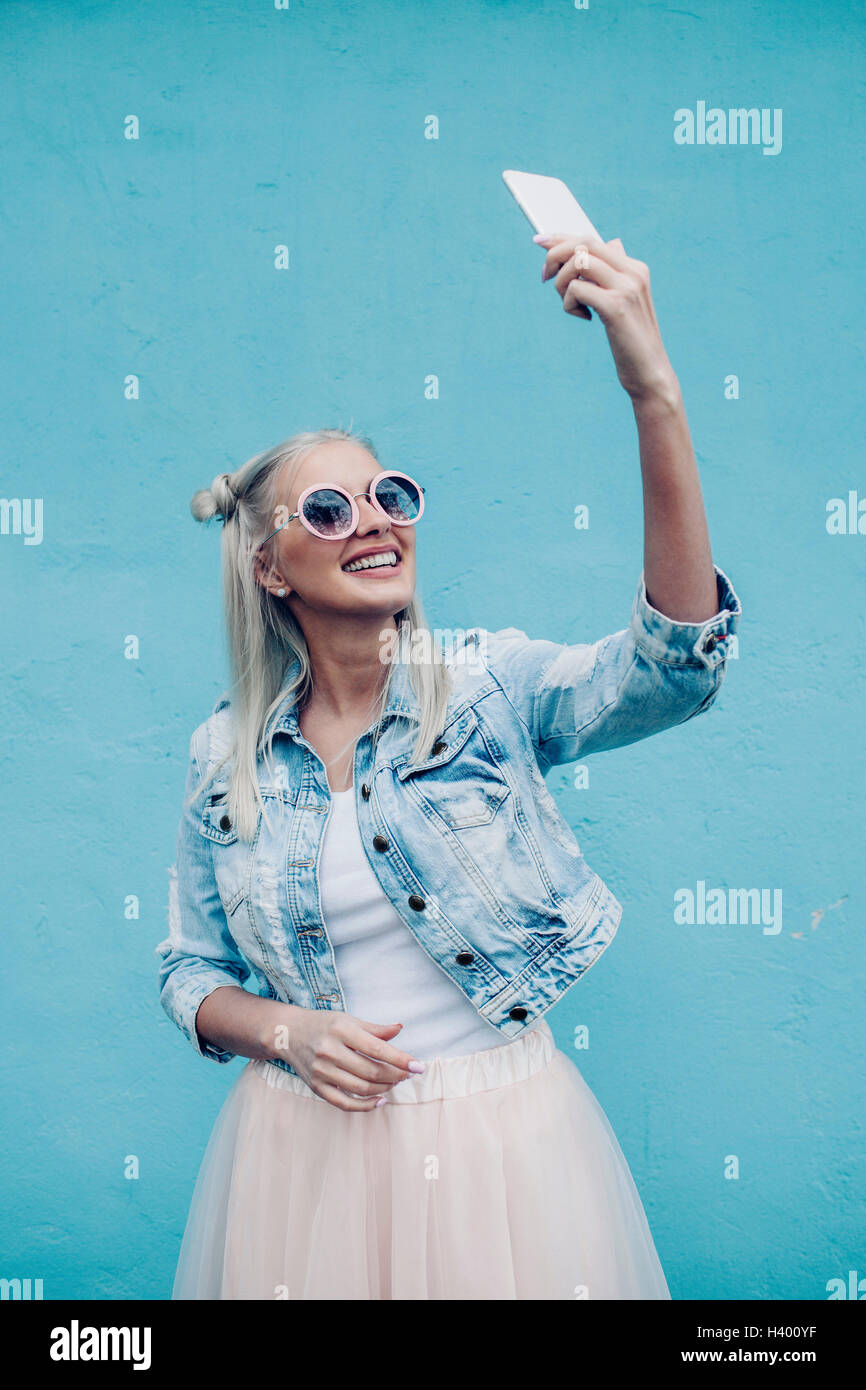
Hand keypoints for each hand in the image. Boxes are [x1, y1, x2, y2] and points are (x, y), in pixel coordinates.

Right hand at [265, 1005, 421, 1111]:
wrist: (288, 1033)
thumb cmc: (324, 1024)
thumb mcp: (349, 1020)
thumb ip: (375, 1028)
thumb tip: (400, 1029)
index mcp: (341, 1030)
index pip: (377, 1048)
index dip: (400, 1059)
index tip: (419, 1066)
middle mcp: (330, 1051)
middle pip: (371, 1071)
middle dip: (395, 1075)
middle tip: (409, 1074)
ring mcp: (322, 1071)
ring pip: (361, 1088)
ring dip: (384, 1088)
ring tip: (395, 1083)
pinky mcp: (316, 1087)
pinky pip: (344, 1103)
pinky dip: (365, 1105)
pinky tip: (379, 1100)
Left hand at [535, 233, 677, 402]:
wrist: (649, 371)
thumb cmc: (631, 340)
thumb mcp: (626, 302)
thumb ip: (616, 274)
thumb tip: (612, 243)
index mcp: (635, 268)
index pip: (592, 240)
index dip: (562, 238)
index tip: (540, 240)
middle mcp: (633, 272)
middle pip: (584, 244)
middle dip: (555, 255)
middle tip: (544, 276)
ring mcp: (626, 287)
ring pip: (577, 262)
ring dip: (561, 283)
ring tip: (572, 305)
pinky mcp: (615, 306)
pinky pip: (576, 289)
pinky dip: (569, 304)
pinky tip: (584, 317)